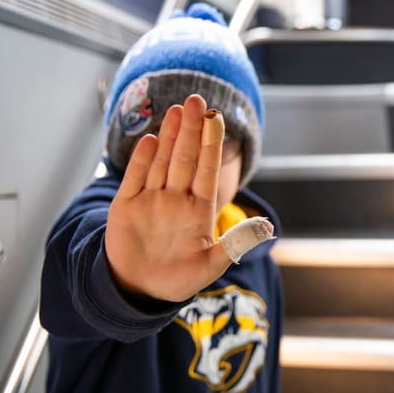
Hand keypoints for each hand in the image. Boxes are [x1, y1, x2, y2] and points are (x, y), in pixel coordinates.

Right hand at [105, 94, 235, 301]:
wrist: (139, 291)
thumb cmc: (178, 280)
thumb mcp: (211, 266)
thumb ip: (236, 245)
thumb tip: (267, 228)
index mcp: (198, 210)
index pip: (207, 170)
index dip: (211, 144)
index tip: (216, 118)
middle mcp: (176, 199)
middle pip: (185, 158)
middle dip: (191, 130)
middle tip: (197, 101)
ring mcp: (151, 200)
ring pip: (162, 162)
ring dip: (169, 137)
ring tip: (177, 111)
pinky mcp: (126, 207)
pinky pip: (135, 178)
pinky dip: (142, 160)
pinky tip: (151, 140)